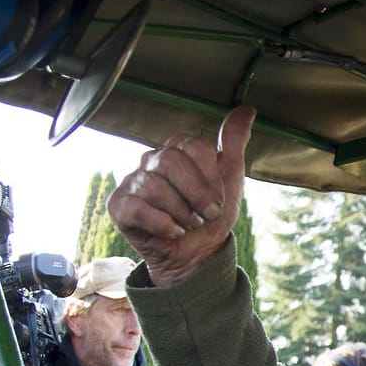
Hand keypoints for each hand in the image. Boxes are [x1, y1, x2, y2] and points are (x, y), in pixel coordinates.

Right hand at [108, 107, 256, 286]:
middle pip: (171, 162)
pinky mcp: (119, 206)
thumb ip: (233, 144)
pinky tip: (173, 232)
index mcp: (177, 150)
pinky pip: (137, 208)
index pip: (192, 146)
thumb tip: (246, 110)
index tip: (217, 201)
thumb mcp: (229, 179)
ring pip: (155, 187)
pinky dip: (161, 224)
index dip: (209, 177)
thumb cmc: (210, 217)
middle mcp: (151, 161)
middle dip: (196, 195)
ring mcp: (132, 182)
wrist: (196, 255)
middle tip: (206, 216)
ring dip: (181, 213)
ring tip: (188, 225)